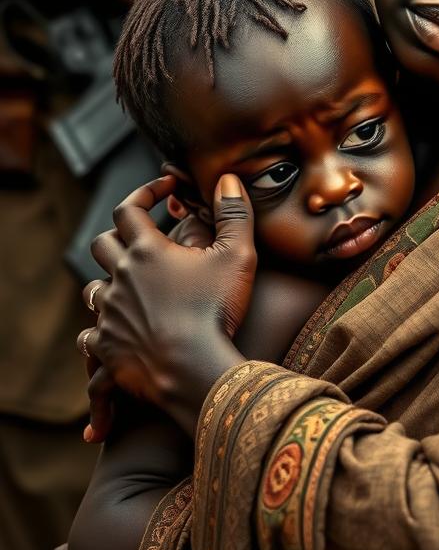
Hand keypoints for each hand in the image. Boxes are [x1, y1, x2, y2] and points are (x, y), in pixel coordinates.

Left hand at [78, 174, 255, 434]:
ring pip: (92, 290)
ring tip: (127, 288)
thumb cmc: (216, 309)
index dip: (145, 192)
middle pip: (101, 244)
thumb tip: (228, 179)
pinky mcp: (106, 348)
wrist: (194, 371)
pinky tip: (111, 337)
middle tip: (140, 240)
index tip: (165, 188)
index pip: (129, 208)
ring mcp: (109, 314)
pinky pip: (89, 338)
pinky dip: (98, 334)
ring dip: (107, 284)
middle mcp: (120, 278)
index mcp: (146, 251)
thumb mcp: (238, 255)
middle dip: (118, 236)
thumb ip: (234, 213)